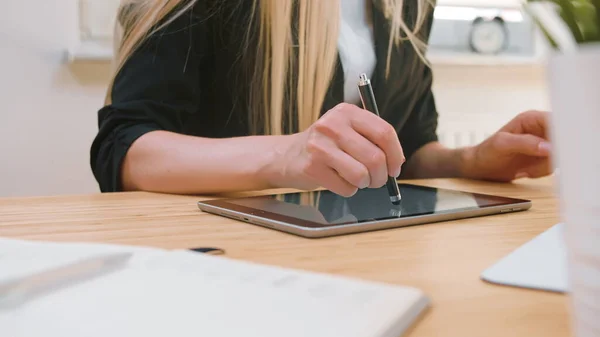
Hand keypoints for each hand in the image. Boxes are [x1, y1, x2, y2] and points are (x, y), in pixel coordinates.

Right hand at [270, 103, 405, 196]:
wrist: (288, 156)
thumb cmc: (326, 146)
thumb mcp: (348, 131)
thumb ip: (373, 140)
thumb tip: (396, 162)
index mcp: (347, 112)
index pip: (384, 132)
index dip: (395, 155)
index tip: (395, 168)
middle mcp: (333, 125)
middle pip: (375, 157)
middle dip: (381, 176)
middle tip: (376, 181)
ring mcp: (320, 146)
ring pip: (361, 175)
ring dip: (364, 184)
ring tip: (357, 180)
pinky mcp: (312, 167)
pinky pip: (346, 187)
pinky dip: (348, 190)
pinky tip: (338, 181)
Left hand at [463, 110, 552, 181]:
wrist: (480, 167)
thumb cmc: (486, 152)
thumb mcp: (502, 145)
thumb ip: (525, 143)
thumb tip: (548, 147)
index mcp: (531, 119)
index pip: (557, 120)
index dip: (561, 134)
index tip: (553, 149)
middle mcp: (541, 129)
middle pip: (563, 140)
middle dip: (552, 155)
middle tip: (537, 164)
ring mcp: (544, 144)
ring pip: (560, 155)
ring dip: (543, 167)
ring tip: (524, 170)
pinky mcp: (543, 157)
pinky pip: (553, 166)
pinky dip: (540, 173)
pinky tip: (525, 172)